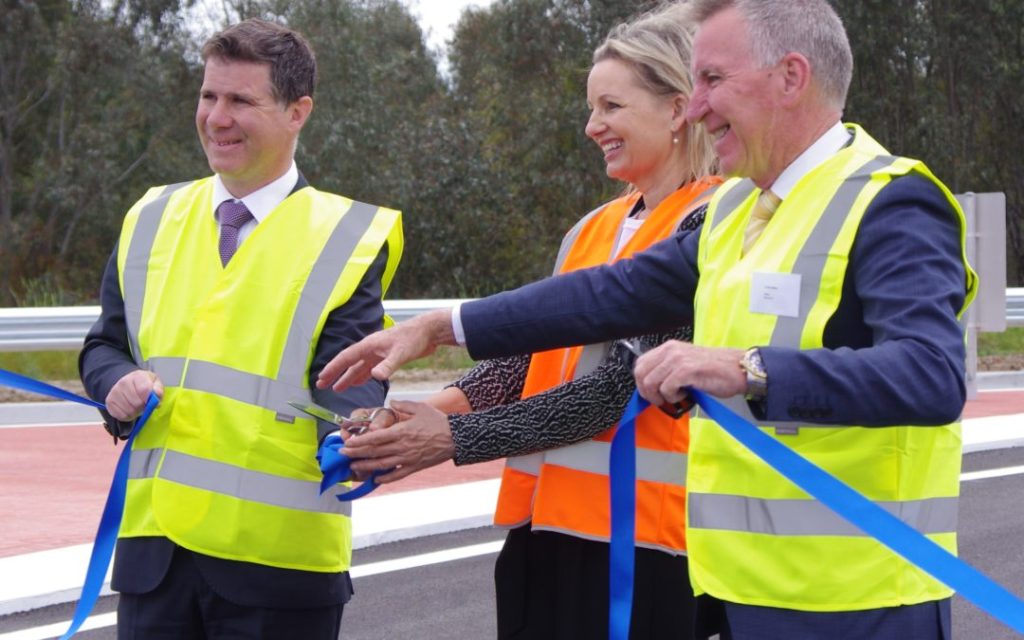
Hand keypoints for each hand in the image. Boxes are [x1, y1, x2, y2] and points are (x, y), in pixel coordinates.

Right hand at [106, 370, 162, 420]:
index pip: (144, 390)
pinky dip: (127, 416)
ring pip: (129, 410)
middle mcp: (124, 382)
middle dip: (142, 407)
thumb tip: (156, 398)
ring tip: (137, 407)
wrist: (129, 384)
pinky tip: (129, 410)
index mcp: (138, 376)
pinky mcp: (109, 401)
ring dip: (135, 413)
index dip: (148, 399)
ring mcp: (115, 392)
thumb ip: (158, 390)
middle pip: (136, 402)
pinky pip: (120, 415)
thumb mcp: (155, 384)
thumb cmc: (144, 385)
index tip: (149, 401)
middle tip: (143, 405)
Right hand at [316, 309, 455, 391]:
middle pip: (349, 362)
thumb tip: (374, 376)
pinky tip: (359, 382)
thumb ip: (387, 366)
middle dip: (336, 374)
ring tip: (338, 388)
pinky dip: (362, 375)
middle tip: (322, 385)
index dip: (332, 369)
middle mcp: (371, 348)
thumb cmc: (414, 338)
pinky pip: (369, 367)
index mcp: (369, 345)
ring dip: (348, 377)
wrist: (429, 331)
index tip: (322, 378)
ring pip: (359, 366)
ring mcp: (379, 352)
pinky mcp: (387, 356)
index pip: (345, 358)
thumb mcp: (400, 353)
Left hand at [344, 400, 455, 482]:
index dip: (359, 442)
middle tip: (342, 454)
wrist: (456, 438)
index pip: (375, 438)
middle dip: (356, 453)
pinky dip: (385, 478)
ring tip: (353, 466)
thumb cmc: (438, 421)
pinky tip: (376, 478)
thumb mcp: (420, 407)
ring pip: (382, 465)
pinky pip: (397, 474)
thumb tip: (390, 403)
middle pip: (374, 452)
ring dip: (366, 466)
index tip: (347, 443)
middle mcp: (401, 447)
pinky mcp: (414, 467)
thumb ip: (403, 405)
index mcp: (401, 432)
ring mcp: (407, 459)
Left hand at [633, 341, 745, 406]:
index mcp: (668, 348)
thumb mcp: (685, 364)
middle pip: (641, 374)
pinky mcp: (686, 370)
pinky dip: (673, 397)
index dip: (641, 382)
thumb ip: (667, 370)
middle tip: (661, 400)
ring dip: (661, 396)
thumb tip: (650, 387)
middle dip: (647, 392)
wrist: (737, 369)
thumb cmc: (714, 370)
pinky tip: (685, 395)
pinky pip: (666, 388)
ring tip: (676, 396)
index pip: (640, 364)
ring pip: (651, 382)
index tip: (651, 394)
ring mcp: (677, 359)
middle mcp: (670, 350)